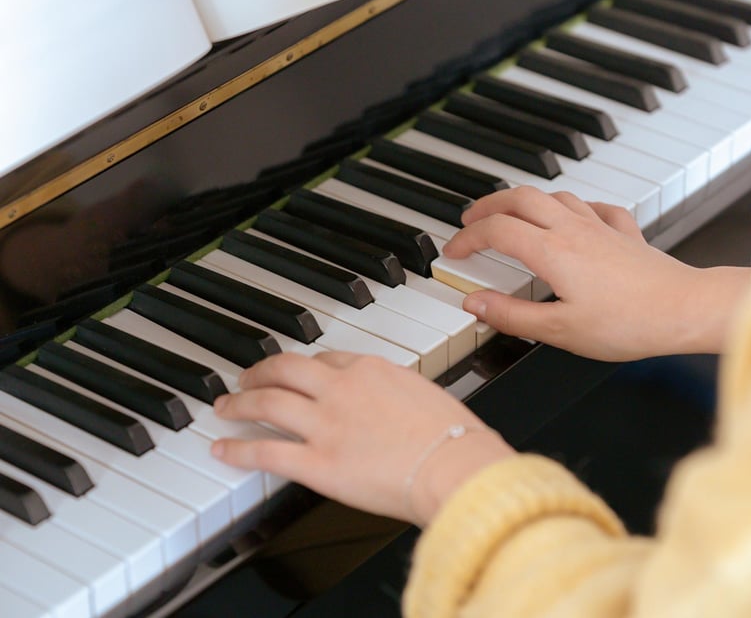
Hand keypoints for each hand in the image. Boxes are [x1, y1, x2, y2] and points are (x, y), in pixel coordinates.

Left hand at [211, 351, 512, 525]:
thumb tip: (388, 401)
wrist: (455, 465)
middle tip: (244, 377)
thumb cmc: (452, 435)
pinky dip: (239, 447)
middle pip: (285, 369)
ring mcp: (325, 423)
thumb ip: (394, 391)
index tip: (293, 372)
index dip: (302, 366)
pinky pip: (267, 450)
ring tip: (225, 406)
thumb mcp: (423, 393)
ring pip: (267, 402)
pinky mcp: (318, 462)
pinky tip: (222, 448)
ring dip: (240, 402)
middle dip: (259, 372)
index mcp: (369, 368)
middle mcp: (341, 388)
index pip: (324, 358)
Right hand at [442, 187, 749, 359]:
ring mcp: (599, 226)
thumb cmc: (629, 323)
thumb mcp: (559, 330)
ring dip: (523, 200)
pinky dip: (572, 206)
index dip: (467, 238)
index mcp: (551, 251)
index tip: (453, 252)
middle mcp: (571, 229)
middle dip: (487, 204)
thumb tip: (474, 304)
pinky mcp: (623, 232)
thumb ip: (511, 316)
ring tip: (509, 213)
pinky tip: (573, 215)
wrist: (685, 310)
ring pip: (552, 194)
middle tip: (469, 218)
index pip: (496, 231)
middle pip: (518, 198)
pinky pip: (593, 206)